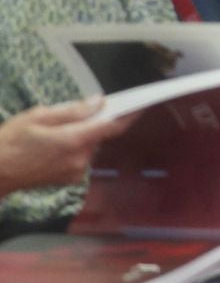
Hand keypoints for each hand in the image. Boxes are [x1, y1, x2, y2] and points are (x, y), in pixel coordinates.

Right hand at [0, 100, 136, 195]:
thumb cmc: (9, 141)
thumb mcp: (38, 116)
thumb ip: (72, 111)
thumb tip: (99, 102)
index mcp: (74, 140)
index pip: (112, 126)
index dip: (130, 115)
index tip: (142, 105)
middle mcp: (80, 158)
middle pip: (100, 135)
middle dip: (93, 123)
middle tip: (74, 114)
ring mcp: (75, 172)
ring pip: (90, 146)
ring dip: (81, 136)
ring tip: (54, 132)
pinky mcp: (69, 179)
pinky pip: (81, 158)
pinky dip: (74, 148)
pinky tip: (52, 146)